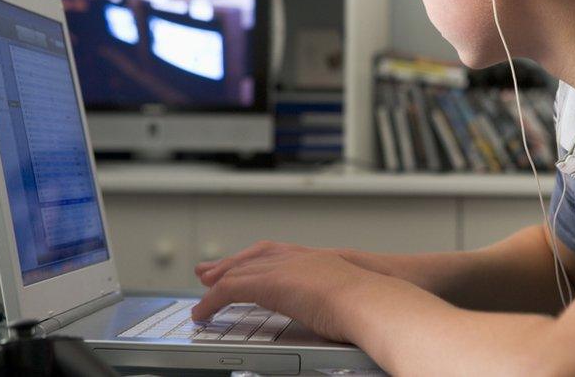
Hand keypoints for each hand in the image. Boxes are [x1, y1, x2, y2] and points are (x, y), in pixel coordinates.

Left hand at [192, 242, 378, 342]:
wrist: (372, 298)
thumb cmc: (372, 303)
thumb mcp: (352, 297)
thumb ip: (338, 300)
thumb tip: (340, 318)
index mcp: (318, 261)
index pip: (279, 256)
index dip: (257, 261)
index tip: (245, 267)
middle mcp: (298, 259)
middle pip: (254, 257)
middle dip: (230, 264)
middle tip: (209, 271)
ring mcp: (284, 268)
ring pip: (238, 271)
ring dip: (217, 281)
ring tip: (202, 291)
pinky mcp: (269, 283)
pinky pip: (230, 290)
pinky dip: (212, 301)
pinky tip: (203, 312)